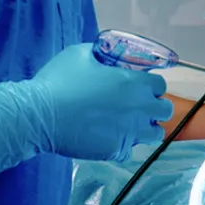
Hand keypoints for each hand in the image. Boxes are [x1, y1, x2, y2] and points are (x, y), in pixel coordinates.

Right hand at [0, 44, 174, 173]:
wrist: (39, 115)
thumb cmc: (59, 81)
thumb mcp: (81, 54)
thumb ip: (102, 55)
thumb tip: (105, 57)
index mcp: (134, 83)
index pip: (160, 85)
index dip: (150, 86)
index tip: (138, 88)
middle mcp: (139, 108)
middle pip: (165, 111)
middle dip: (154, 108)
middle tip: (135, 107)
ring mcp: (130, 132)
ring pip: (154, 134)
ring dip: (144, 129)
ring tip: (126, 125)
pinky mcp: (115, 150)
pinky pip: (129, 150)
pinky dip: (122, 145)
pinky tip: (107, 138)